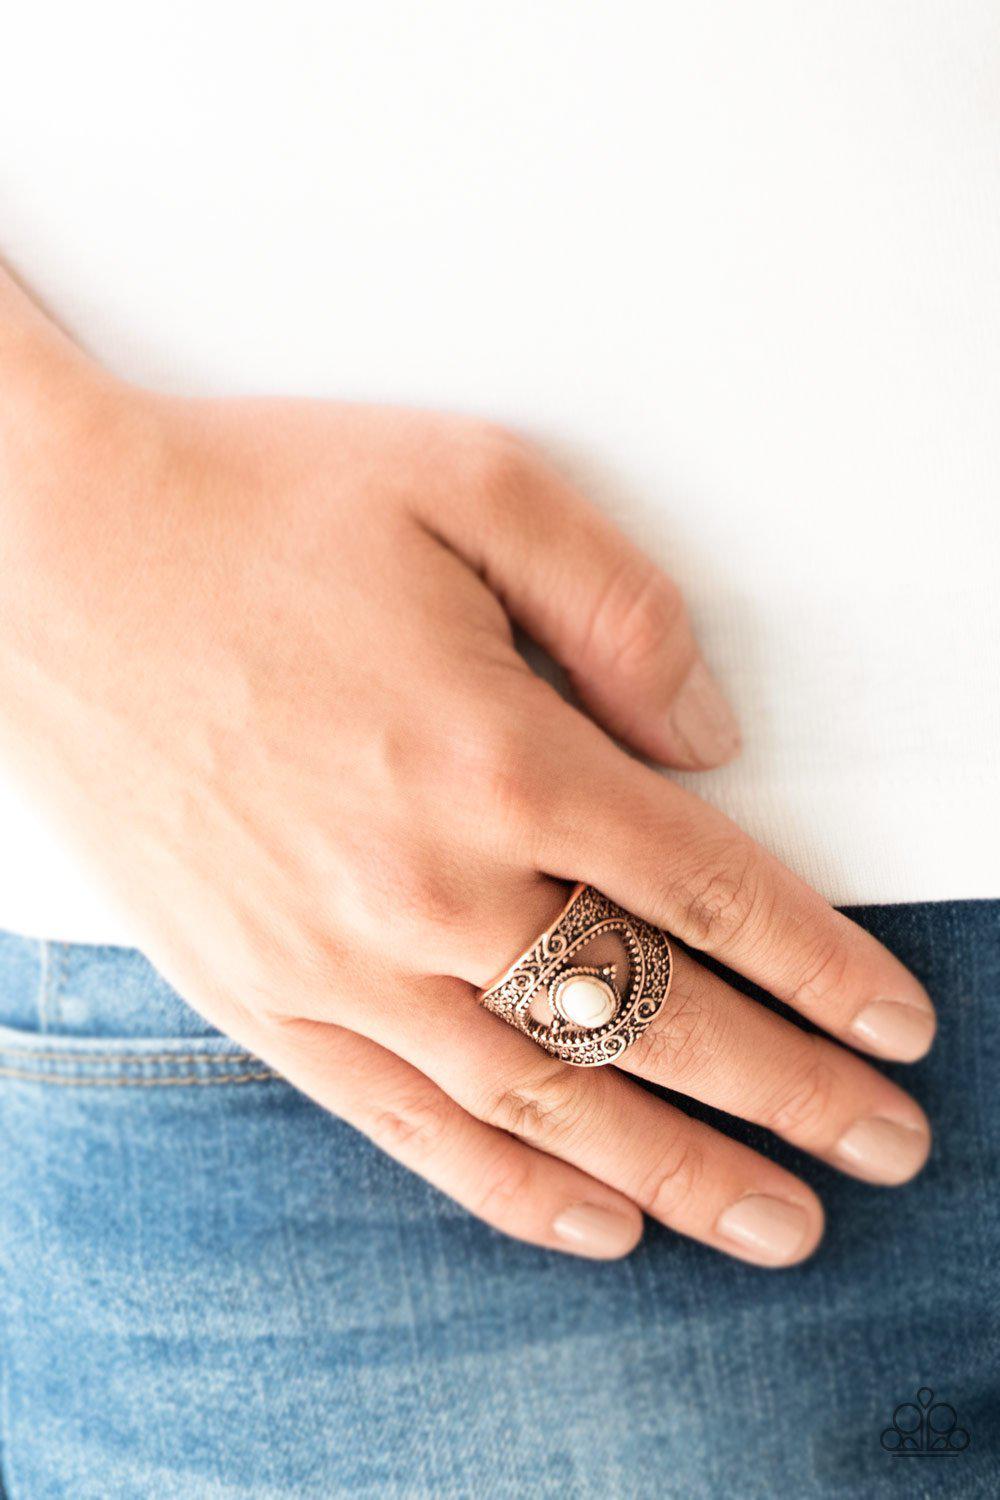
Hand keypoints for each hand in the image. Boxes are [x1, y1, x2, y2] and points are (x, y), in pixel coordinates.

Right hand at [0, 286, 934, 1265]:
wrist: (53, 561)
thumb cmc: (258, 508)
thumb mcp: (472, 479)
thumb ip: (621, 607)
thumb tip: (709, 740)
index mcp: (500, 755)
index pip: (715, 898)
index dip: (826, 972)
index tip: (898, 1028)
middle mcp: (429, 885)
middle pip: (659, 1022)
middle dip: (794, 1096)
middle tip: (886, 1149)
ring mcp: (340, 961)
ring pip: (551, 1103)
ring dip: (682, 1176)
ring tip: (779, 1226)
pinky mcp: (263, 997)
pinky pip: (413, 1126)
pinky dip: (516, 1188)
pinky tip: (595, 1222)